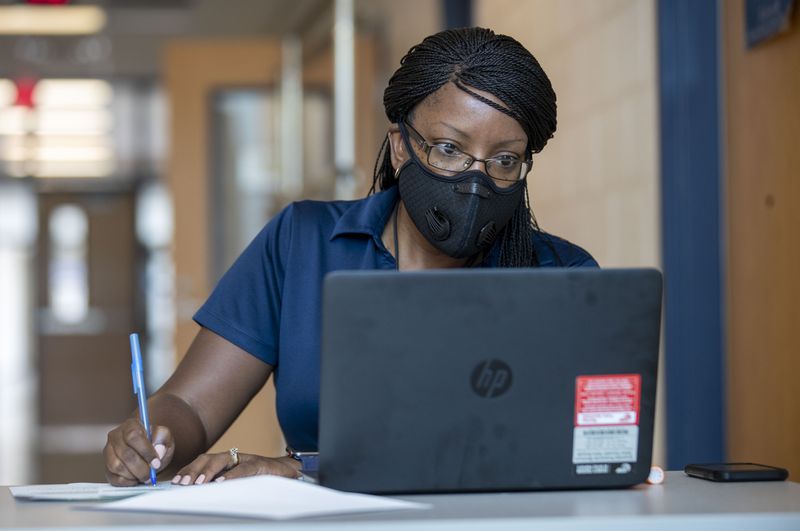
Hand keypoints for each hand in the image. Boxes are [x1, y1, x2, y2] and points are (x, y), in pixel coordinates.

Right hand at [104, 418, 174, 485]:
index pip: (133, 436)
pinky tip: (136, 479)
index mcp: (130, 425)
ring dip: (133, 475)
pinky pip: (113, 478)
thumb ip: (163, 440)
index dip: (145, 451)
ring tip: (145, 476)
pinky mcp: (106, 467)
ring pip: (116, 466)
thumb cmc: (157, 443)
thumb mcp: (165, 437)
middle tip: (151, 475)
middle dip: (141, 468)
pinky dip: (127, 482)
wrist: (149, 453)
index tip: (156, 463)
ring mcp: (108, 452)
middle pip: (125, 454)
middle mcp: (115, 436)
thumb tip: (158, 450)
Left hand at [171, 451, 300, 484]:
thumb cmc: (264, 480)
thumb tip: (198, 494)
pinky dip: (231, 476)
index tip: (175, 481)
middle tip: (182, 484)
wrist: (290, 474)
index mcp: (228, 461)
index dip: (189, 469)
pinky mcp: (262, 465)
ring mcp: (249, 459)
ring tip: (197, 484)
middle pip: (210, 457)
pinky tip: (221, 483)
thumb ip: (222, 485)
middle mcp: (237, 457)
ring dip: (208, 471)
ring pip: (224, 460)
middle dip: (194, 470)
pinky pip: (244, 469)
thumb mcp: (240, 483)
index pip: (204, 461)